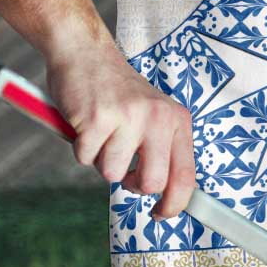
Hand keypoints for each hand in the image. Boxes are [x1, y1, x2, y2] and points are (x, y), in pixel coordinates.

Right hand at [45, 43, 195, 217]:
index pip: (185, 175)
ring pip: (113, 174)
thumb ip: (162, 149)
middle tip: (123, 169)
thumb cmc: (117, 91)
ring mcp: (128, 117)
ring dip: (101, 160)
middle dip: (132, 185)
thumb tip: (165, 195)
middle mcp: (158, 118)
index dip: (175, 204)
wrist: (85, 52)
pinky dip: (81, 148)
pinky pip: (85, 159)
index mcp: (177, 120)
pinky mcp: (97, 118)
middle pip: (151, 183)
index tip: (162, 214)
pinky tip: (86, 124)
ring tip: (102, 132)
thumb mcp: (153, 114)